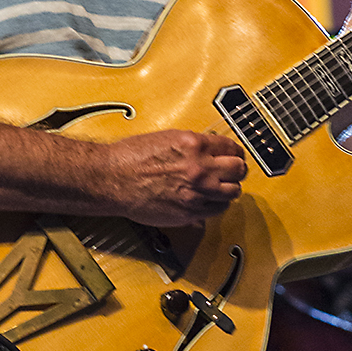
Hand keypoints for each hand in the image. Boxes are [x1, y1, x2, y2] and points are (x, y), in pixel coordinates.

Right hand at [105, 129, 247, 226]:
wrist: (112, 179)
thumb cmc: (130, 158)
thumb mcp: (167, 138)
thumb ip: (193, 145)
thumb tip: (208, 150)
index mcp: (194, 145)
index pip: (232, 148)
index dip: (235, 153)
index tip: (235, 156)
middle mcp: (200, 168)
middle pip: (239, 170)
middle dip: (237, 170)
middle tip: (233, 172)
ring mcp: (196, 192)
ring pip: (233, 192)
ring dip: (229, 189)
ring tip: (221, 188)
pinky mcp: (190, 212)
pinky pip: (217, 210)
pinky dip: (216, 205)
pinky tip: (209, 201)